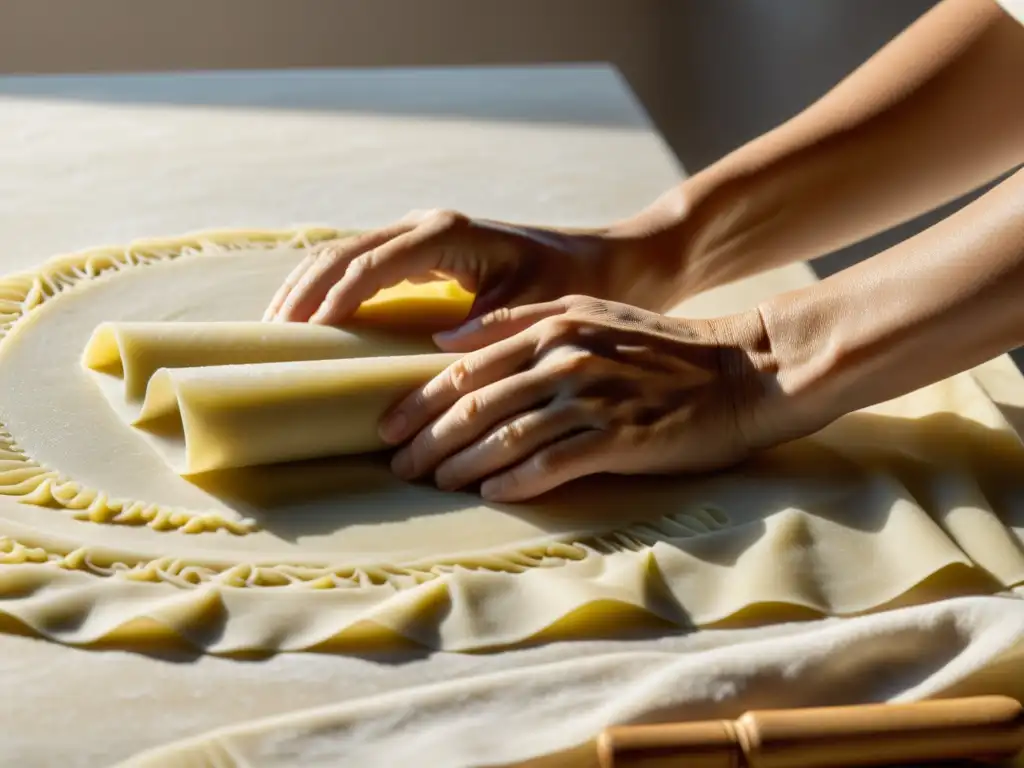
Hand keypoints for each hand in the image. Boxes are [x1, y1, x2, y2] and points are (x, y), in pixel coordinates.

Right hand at [263, 207, 682, 325]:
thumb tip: (429, 359)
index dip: (330, 303)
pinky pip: (361, 264)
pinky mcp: (424, 250)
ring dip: (307, 288)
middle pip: (342, 255)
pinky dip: (330, 287)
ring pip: (344, 254)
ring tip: (275, 329)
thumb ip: (480, 329)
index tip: (302, 340)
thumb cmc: (573, 287)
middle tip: (269, 338)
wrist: (606, 262)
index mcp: (445, 236)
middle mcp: (426, 227)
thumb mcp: (529, 309)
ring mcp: (421, 235)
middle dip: (302, 294)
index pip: (368, 267)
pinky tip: (313, 317)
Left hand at [377, 295, 777, 501]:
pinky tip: (491, 494)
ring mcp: (594, 398)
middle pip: (476, 406)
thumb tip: (444, 341)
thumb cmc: (659, 346)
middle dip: (428, 441)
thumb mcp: (587, 311)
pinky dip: (516, 481)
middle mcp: (565, 359)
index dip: (419, 404)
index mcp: (551, 327)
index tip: (387, 429)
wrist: (742, 371)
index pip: (465, 370)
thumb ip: (515, 321)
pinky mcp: (622, 436)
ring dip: (462, 466)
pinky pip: (554, 463)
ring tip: (433, 485)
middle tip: (398, 467)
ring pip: (507, 437)